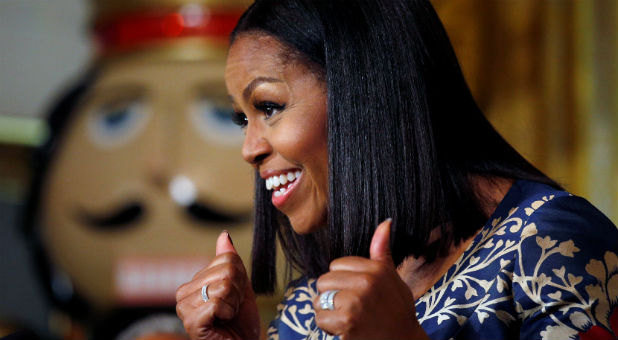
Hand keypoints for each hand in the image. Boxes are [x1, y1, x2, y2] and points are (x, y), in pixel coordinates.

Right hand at [176, 231, 259, 339]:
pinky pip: (218, 301)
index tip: (235, 297)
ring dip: (234, 303)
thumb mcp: (240, 287)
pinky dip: (229, 312)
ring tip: (227, 316)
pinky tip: (223, 323)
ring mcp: (184, 308)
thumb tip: (223, 235)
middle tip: (232, 309)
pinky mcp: (191, 321)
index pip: (226, 258)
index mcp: (193, 282)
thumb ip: (231, 262)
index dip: (240, 278)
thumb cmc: (240, 323)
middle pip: (226, 271)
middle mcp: (183, 293)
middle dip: (238, 292)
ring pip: (223, 286)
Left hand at [313, 219, 428, 338]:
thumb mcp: (392, 278)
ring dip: (328, 311)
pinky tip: (344, 328)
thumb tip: (385, 222)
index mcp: (376, 269)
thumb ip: (382, 252)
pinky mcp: (347, 321)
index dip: (342, 281)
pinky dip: (328, 326)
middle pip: (324, 281)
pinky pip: (320, 318)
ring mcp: (356, 301)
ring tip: (347, 317)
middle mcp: (366, 282)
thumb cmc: (396, 310)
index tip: (357, 292)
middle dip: (331, 296)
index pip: (336, 265)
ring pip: (319, 299)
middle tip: (350, 307)